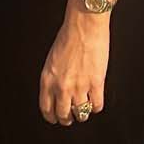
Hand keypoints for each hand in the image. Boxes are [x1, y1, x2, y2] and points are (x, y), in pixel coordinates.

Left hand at [39, 8, 109, 125]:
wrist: (84, 25)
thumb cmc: (69, 36)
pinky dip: (96, 106)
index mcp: (47, 80)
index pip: (46, 109)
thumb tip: (58, 92)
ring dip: (83, 113)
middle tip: (71, 117)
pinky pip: (96, 105)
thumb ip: (53, 77)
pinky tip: (96, 101)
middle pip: (63, 115)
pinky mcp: (96, 83)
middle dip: (67, 118)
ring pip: (81, 113)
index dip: (52, 117)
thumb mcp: (52, 60)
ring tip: (85, 109)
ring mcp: (79, 86)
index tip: (56, 117)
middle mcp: (62, 86)